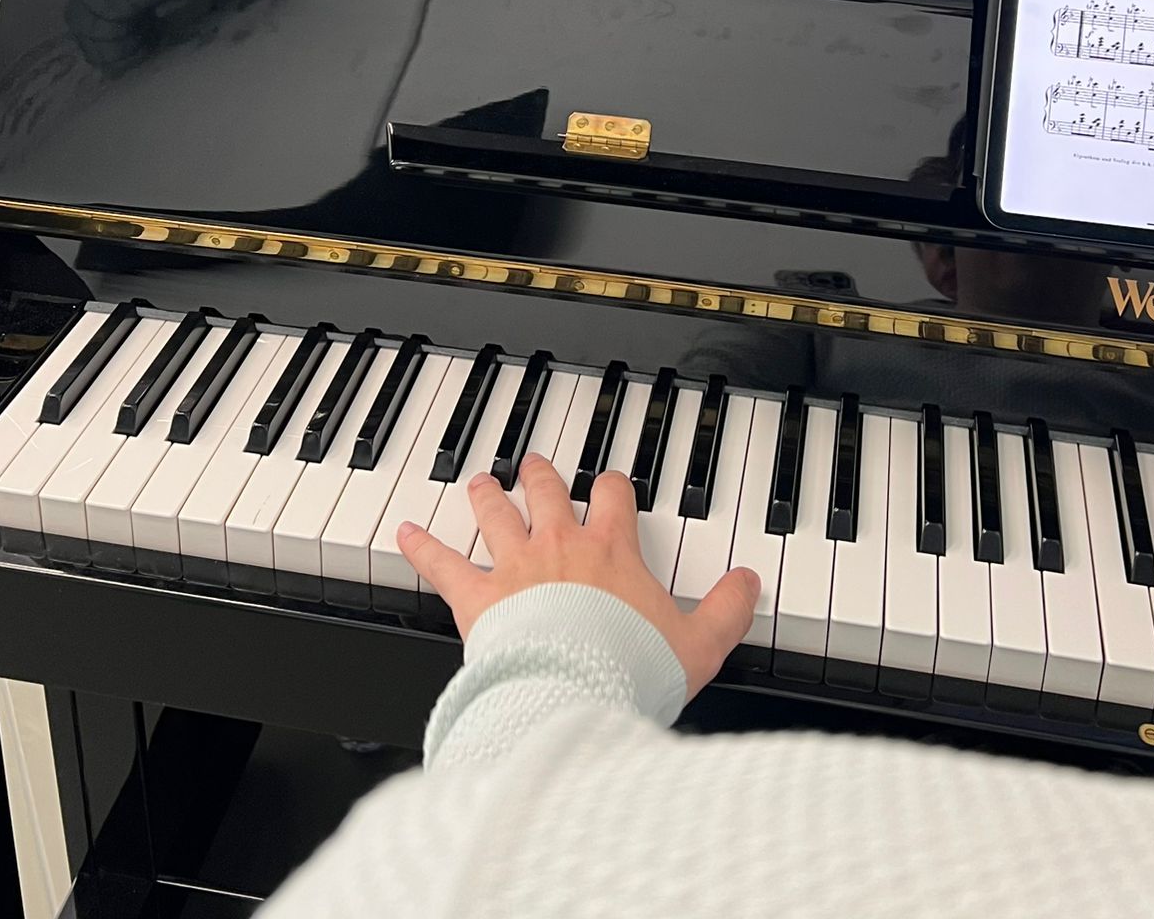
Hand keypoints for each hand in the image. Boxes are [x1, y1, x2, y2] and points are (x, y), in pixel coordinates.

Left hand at [398, 454, 758, 698]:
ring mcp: (515, 565)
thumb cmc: (633, 669)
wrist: (577, 690)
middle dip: (539, 475)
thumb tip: (749, 583)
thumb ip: (726, 609)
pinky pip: (442, 561)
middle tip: (532, 463)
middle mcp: (560, 544)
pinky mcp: (477, 595)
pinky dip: (421, 545)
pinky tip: (404, 531)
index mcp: (612, 550)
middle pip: (548, 493)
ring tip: (479, 481)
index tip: (611, 483)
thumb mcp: (699, 643)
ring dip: (485, 495)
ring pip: (496, 513)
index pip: (614, 498)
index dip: (613, 487)